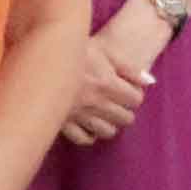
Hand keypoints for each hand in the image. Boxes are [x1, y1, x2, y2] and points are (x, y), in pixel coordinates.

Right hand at [68, 2, 167, 142]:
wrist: (40, 56)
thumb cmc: (73, 50)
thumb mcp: (104, 51)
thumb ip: (129, 67)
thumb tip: (150, 82)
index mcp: (107, 84)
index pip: (136, 100)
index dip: (133, 94)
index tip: (125, 89)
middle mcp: (95, 103)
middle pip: (126, 119)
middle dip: (124, 109)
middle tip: (115, 100)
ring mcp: (79, 115)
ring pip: (108, 132)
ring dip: (109, 123)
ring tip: (103, 112)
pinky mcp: (63, 123)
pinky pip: (84, 139)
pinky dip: (89, 134)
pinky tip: (88, 123)